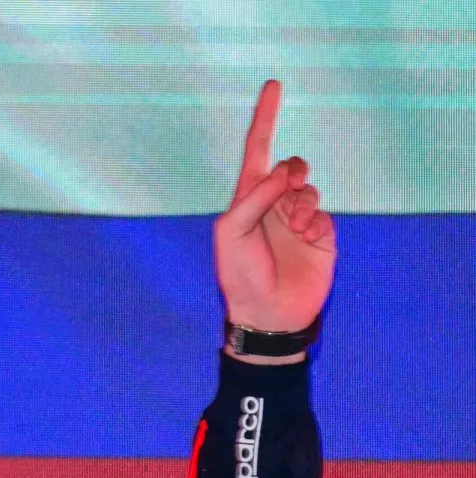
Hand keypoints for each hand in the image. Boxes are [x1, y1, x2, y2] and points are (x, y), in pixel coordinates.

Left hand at [213, 81, 335, 363]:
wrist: (268, 313)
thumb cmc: (239, 274)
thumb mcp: (232, 233)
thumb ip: (254, 198)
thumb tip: (284, 172)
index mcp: (245, 199)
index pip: (256, 151)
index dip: (265, 118)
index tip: (274, 85)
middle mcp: (272, 205)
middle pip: (289, 165)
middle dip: (290, 172)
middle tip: (287, 188)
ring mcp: (297, 219)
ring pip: (309, 188)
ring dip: (303, 203)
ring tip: (296, 227)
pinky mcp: (321, 235)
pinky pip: (325, 213)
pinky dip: (316, 223)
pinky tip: (307, 241)